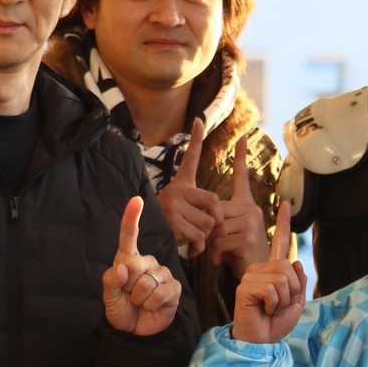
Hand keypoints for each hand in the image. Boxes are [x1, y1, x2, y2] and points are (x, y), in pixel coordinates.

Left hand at [103, 196, 184, 335]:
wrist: (137, 331)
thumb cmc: (122, 309)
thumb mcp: (109, 297)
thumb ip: (111, 282)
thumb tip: (123, 269)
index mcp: (129, 259)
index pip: (129, 236)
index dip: (131, 218)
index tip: (136, 200)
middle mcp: (147, 262)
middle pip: (135, 265)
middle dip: (128, 286)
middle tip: (129, 296)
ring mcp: (162, 274)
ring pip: (147, 282)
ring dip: (139, 298)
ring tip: (141, 303)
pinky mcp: (174, 287)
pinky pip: (161, 293)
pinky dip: (151, 304)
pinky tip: (152, 306)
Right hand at [157, 118, 221, 258]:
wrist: (147, 242)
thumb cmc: (170, 228)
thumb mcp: (182, 213)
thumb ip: (199, 209)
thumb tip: (219, 218)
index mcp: (181, 186)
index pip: (190, 159)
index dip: (196, 139)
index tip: (199, 119)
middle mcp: (176, 191)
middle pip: (215, 205)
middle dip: (213, 222)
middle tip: (200, 229)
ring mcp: (173, 204)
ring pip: (209, 223)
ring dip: (204, 237)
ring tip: (189, 237)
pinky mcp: (173, 221)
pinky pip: (200, 236)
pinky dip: (198, 247)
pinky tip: (186, 244)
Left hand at [210, 136, 272, 276]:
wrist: (254, 275)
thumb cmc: (237, 254)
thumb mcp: (227, 232)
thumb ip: (220, 220)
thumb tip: (209, 215)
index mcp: (246, 206)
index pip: (242, 177)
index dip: (241, 157)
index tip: (241, 137)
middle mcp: (251, 209)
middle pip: (216, 210)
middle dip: (209, 230)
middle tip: (212, 245)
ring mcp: (251, 221)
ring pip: (215, 225)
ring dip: (210, 243)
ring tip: (216, 253)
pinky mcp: (247, 235)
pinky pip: (219, 239)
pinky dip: (214, 253)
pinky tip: (219, 260)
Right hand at [232, 200, 306, 343]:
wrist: (262, 342)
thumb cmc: (275, 323)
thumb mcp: (296, 302)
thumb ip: (299, 282)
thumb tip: (295, 263)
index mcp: (272, 270)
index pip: (278, 243)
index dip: (283, 224)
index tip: (286, 204)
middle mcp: (259, 269)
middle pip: (287, 266)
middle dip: (292, 290)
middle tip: (279, 305)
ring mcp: (250, 276)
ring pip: (281, 278)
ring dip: (283, 299)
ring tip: (271, 308)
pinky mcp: (244, 286)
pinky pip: (271, 288)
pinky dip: (274, 303)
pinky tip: (264, 309)